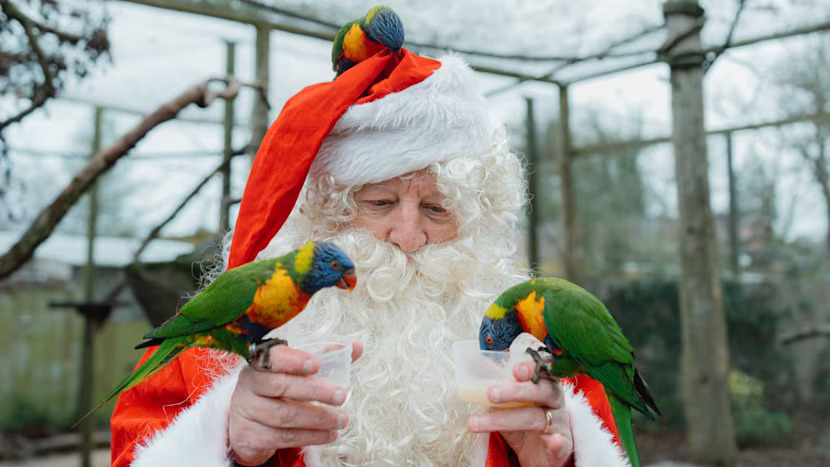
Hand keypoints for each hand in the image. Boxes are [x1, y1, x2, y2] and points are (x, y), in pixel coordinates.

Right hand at [228, 341, 362, 465]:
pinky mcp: (250, 436)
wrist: (247, 421)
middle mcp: (250, 385)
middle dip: (315, 391)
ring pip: (284, 415)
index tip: (317, 363)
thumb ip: (327, 357)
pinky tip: (328, 434)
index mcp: (261, 363)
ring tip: (341, 420)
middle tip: (342, 395)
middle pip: (281, 386)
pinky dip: (310, 437)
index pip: (273, 358)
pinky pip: (283, 437)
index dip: (294, 360)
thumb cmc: (277, 389)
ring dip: (318, 418)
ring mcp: (248, 411)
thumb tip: (355, 346)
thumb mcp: (299, 371)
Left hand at [468, 361, 573, 466]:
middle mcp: (554, 402)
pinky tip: (554, 441)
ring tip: (482, 423)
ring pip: (538, 418)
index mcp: (544, 386)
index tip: (515, 369)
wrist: (540, 455)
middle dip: (516, 391)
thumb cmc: (524, 423)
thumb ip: (499, 391)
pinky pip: (561, 444)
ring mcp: (560, 424)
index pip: (542, 371)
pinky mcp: (563, 447)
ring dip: (508, 419)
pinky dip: (557, 443)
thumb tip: (472, 375)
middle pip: (542, 391)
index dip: (531, 368)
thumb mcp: (511, 405)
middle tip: (491, 393)